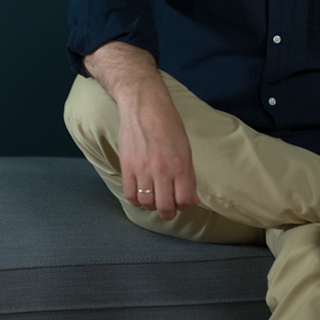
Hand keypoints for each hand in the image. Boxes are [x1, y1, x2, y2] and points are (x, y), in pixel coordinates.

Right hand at [116, 79, 200, 221]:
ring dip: (153, 206)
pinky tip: (141, 196)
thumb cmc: (169, 125)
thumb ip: (189, 175)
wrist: (144, 107)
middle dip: (169, 213)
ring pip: (147, 203)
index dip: (186, 206)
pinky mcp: (127, 167)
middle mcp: (162, 171)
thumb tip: (193, 199)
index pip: (185, 200)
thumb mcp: (186, 148)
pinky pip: (130, 195)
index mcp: (181, 165)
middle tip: (170, 210)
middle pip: (165, 207)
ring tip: (156, 200)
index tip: (184, 203)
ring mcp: (143, 170)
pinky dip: (136, 201)